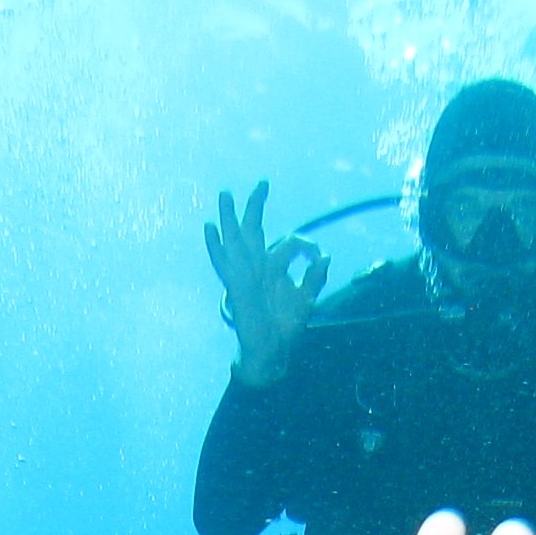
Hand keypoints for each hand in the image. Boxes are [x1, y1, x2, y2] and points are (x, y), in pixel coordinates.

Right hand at [204, 182, 324, 386]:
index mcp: (274, 268)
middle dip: (257, 206)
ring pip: (235, 240)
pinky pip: (223, 263)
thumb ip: (315, 278)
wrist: (272, 351)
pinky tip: (209, 227)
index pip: (290, 243)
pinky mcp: (237, 286)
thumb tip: (326, 257)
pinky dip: (215, 245)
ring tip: (225, 193)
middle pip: (254, 230)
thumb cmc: (286, 326)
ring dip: (230, 217)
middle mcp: (258, 267)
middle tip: (262, 183)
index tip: (319, 256)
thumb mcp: (307, 299)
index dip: (308, 246)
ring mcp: (245, 275)